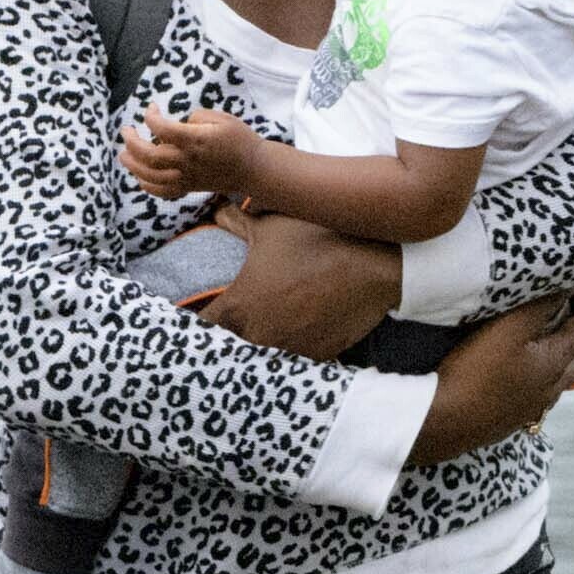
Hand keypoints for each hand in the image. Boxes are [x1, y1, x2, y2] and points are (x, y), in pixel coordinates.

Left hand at [118, 107, 259, 201]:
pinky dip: (148, 186)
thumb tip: (179, 124)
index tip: (152, 108)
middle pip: (149, 155)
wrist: (254, 169)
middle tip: (125, 130)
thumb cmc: (240, 139)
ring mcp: (187, 177)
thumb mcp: (222, 118)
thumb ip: (196, 117)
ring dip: (132, 165)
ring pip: (151, 176)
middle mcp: (187, 160)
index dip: (151, 116)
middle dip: (132, 142)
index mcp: (195, 140)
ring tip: (123, 154)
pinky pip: (163, 192)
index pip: (162, 128)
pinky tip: (140, 177)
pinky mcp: (189, 187)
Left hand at [188, 213, 399, 359]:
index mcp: (240, 306)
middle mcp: (258, 336)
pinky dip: (290, 349)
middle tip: (233, 322)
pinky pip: (292, 360)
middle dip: (226, 338)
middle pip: (227, 349)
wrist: (377, 266)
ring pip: (260, 358)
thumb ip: (236, 222)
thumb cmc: (319, 239)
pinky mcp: (316, 357)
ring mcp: (288, 350)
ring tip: (268, 328)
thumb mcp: (272, 225)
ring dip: (258, 346)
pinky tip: (296, 333)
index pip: (199, 329)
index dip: (195, 325)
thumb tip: (217, 212)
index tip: (198, 316)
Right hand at [408, 281, 573, 463]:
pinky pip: (545, 398)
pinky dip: (555, 386)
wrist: (443, 424)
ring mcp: (530, 407)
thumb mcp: (507, 329)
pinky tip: (544, 392)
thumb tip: (567, 284)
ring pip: (564, 382)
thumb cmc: (475, 372)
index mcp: (554, 363)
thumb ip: (539, 305)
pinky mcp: (510, 420)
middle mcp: (549, 388)